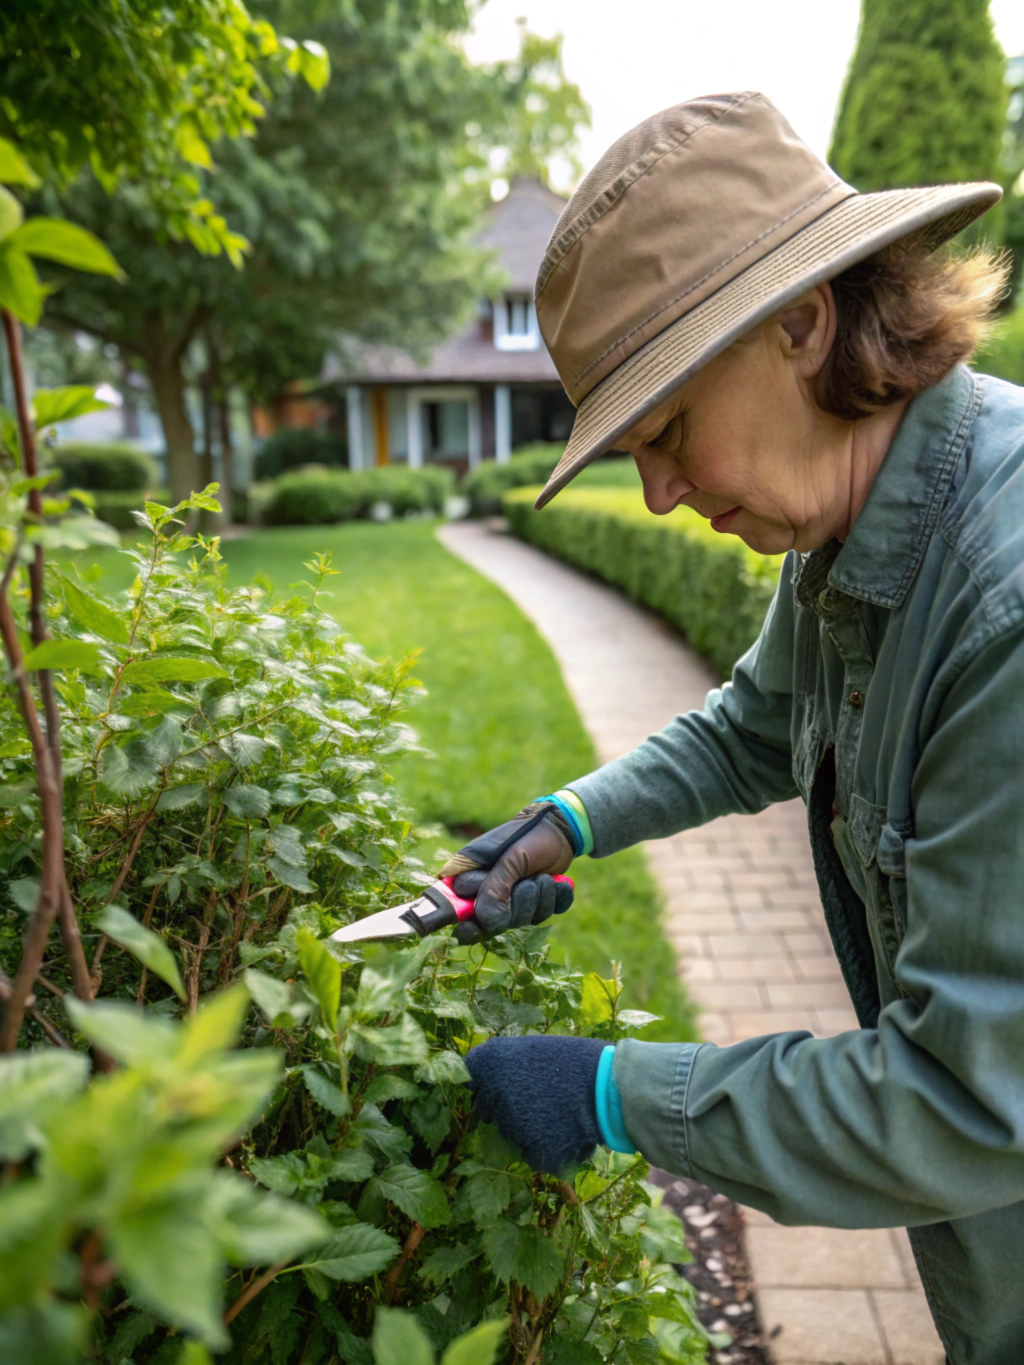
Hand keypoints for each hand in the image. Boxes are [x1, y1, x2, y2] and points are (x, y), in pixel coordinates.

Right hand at [440, 802, 575, 943]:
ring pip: (522, 921)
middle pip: (495, 923)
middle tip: (528, 881)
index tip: (486, 919)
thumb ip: (495, 888)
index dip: (471, 922)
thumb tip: (484, 920)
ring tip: (543, 876)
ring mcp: (510, 901)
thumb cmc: (528, 836)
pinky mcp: (533, 905)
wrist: (559, 829)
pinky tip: (557, 883)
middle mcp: (486, 892)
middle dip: (519, 902)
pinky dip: (555, 900)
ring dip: (540, 898)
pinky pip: (544, 916)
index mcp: (470, 877)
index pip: (459, 911)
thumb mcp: (511, 859)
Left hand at [465, 1035, 605, 1172]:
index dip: (486, 1081)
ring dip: (525, 1126)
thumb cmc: (573, 1063)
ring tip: (555, 1110)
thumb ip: (504, 1066)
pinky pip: (529, 1152)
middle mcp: (493, 1092)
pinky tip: (562, 1129)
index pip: (471, 1076)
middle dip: (505, 1106)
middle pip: (487, 1108)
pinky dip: (543, 1146)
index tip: (505, 1082)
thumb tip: (482, 1081)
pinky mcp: (529, 1149)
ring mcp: (510, 1123)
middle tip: (536, 1098)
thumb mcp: (533, 1050)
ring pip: (509, 1132)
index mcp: (491, 1061)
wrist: (608, 1085)